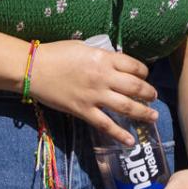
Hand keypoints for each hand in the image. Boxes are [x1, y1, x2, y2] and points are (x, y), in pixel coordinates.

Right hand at [30, 40, 157, 145]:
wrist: (33, 69)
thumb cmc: (57, 54)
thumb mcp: (85, 47)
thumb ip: (103, 56)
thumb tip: (116, 61)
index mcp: (105, 59)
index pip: (135, 66)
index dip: (144, 73)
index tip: (146, 76)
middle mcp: (104, 77)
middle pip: (135, 87)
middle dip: (149, 94)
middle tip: (155, 97)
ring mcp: (94, 96)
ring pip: (126, 107)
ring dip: (143, 112)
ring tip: (153, 116)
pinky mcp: (83, 111)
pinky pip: (105, 125)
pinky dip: (119, 134)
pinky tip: (130, 141)